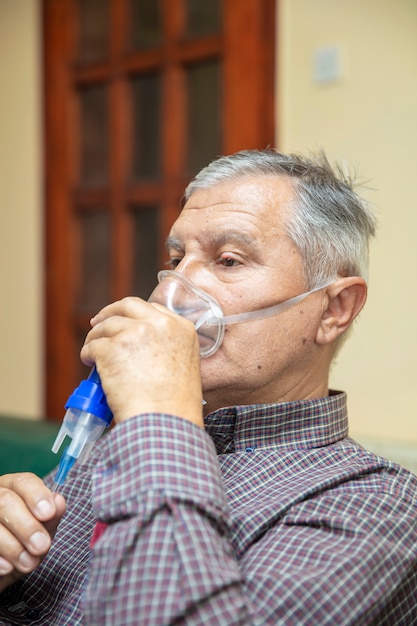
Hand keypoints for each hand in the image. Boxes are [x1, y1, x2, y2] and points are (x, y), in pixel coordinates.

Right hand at [0, 473, 65, 592]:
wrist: (3, 567)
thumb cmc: (24, 542)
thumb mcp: (42, 530)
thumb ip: (51, 517)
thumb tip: (59, 501)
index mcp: (13, 488)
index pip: (24, 482)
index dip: (37, 496)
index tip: (49, 513)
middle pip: (6, 501)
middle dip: (27, 526)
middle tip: (42, 546)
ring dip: (14, 547)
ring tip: (30, 563)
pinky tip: (8, 567)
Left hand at [81, 297, 202, 426]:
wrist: (165, 421)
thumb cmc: (175, 405)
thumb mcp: (184, 365)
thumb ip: (167, 347)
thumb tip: (140, 347)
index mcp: (181, 328)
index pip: (152, 309)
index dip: (134, 315)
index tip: (124, 322)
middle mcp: (159, 324)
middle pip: (127, 306)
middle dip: (110, 313)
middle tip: (98, 323)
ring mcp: (135, 333)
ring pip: (105, 326)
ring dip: (96, 337)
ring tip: (92, 352)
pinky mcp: (111, 348)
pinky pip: (92, 346)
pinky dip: (87, 354)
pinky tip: (89, 363)